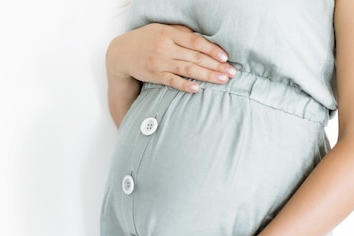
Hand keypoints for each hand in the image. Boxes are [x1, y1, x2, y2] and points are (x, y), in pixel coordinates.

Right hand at [106, 23, 236, 92]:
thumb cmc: (145, 40)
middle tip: (232, 73)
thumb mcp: (161, 29)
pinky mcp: (154, 75)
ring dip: (207, 75)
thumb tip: (202, 38)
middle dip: (216, 65)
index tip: (225, 57)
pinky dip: (185, 85)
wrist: (121, 53)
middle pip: (195, 57)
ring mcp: (160, 62)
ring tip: (222, 80)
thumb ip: (180, 33)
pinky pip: (172, 81)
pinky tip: (197, 89)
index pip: (195, 42)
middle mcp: (166, 48)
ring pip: (188, 69)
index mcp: (169, 34)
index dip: (212, 49)